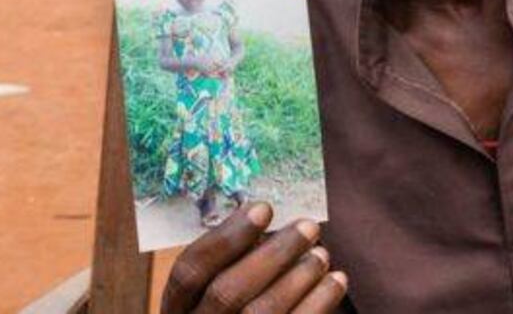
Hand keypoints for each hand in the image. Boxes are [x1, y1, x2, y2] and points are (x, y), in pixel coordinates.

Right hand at [163, 202, 347, 313]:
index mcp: (176, 308)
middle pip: (228, 292)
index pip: (190, 270)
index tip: (264, 208)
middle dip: (273, 255)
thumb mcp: (211, 292)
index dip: (227, 237)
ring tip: (322, 254)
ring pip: (262, 313)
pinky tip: (336, 280)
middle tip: (308, 227)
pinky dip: (320, 302)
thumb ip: (232, 262)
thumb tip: (271, 224)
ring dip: (299, 277)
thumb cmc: (230, 311)